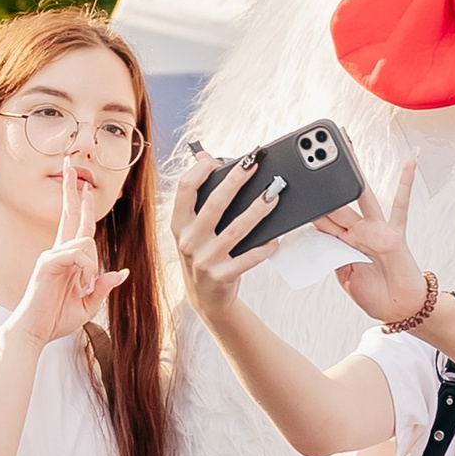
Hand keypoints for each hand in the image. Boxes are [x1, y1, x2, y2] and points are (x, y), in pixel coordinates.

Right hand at [13, 162, 126, 346]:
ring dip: (91, 264)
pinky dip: (85, 268)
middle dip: (72, 191)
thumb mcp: (88, 304)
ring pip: (84, 241)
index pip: (77, 226)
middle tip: (72, 167)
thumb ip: (103, 287)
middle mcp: (58, 252)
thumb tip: (122, 272)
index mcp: (68, 258)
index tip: (84, 187)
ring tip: (83, 286)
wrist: (35, 332)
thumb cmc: (57, 319)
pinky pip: (75, 254)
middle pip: (70, 215)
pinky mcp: (47, 264)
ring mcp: (51, 256)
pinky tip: (80, 283)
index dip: (82, 206)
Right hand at [171, 153, 282, 318]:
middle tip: (254, 165)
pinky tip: (275, 238)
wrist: (205, 299)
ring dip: (257, 211)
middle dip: (236, 181)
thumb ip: (197, 195)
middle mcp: (188, 241)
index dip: (200, 170)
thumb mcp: (192, 227)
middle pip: (214, 204)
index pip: (185, 188)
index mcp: (179, 224)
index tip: (218, 160)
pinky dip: (263, 248)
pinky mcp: (221, 277)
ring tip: (273, 196)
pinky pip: (247, 259)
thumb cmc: (203, 253)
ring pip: (235, 230)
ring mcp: (204, 260)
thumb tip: (203, 157)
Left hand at [313, 162, 429, 325]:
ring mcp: (377, 230)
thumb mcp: (345, 277)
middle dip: (325, 186)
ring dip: (355, 174)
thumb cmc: (375, 295)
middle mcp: (359, 232)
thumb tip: (321, 239)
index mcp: (344, 243)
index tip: (297, 190)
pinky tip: (409, 164)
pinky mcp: (395, 234)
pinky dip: (405, 185)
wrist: (400, 309)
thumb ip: (335, 257)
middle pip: (338, 204)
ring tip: (347, 148)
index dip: (310, 207)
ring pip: (363, 197)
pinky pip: (400, 207)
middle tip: (312, 158)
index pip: (324, 221)